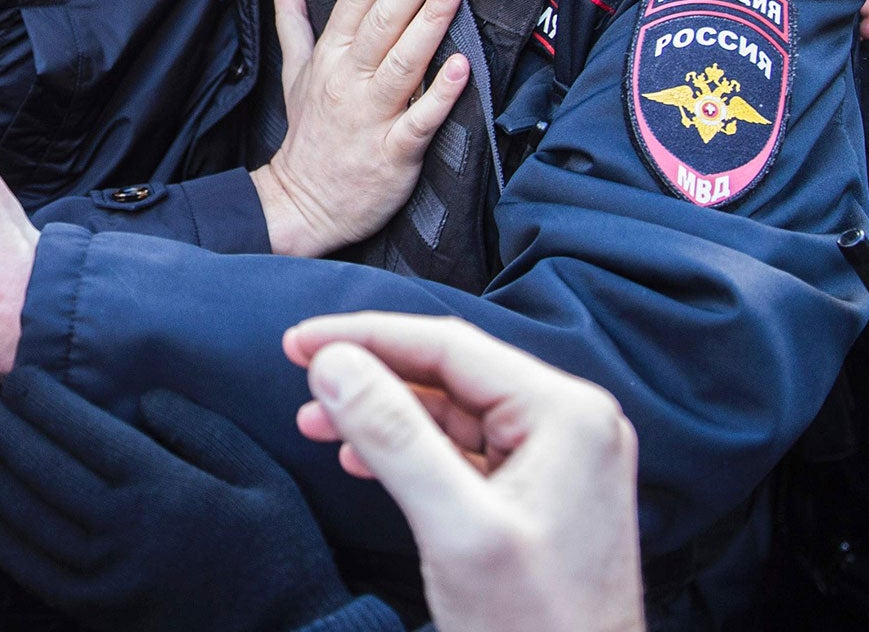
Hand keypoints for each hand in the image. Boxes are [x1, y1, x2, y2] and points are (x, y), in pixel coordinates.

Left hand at [0, 370, 357, 631]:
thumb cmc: (276, 550)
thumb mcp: (261, 476)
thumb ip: (202, 429)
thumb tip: (143, 399)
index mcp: (160, 486)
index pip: (78, 430)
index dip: (36, 399)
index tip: (16, 378)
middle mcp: (120, 528)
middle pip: (37, 468)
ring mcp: (100, 575)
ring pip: (22, 516)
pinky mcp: (91, 610)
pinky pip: (25, 569)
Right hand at [253, 0, 469, 257]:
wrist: (301, 204)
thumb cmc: (309, 135)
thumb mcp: (294, 72)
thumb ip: (293, 21)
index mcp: (331, 56)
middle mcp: (349, 79)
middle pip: (383, 18)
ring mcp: (371, 114)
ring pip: (404, 60)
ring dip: (430, 19)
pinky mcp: (394, 152)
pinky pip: (419, 119)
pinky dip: (440, 93)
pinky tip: (463, 66)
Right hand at [285, 314, 644, 631]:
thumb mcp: (456, 531)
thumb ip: (394, 437)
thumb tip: (334, 363)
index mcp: (566, 414)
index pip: (448, 346)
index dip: (365, 337)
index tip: (299, 342)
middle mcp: (569, 424)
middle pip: (448, 372)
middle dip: (369, 373)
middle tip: (300, 374)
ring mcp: (557, 460)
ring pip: (449, 410)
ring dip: (381, 412)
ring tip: (316, 422)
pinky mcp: (538, 494)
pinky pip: (462, 450)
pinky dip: (407, 448)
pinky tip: (360, 456)